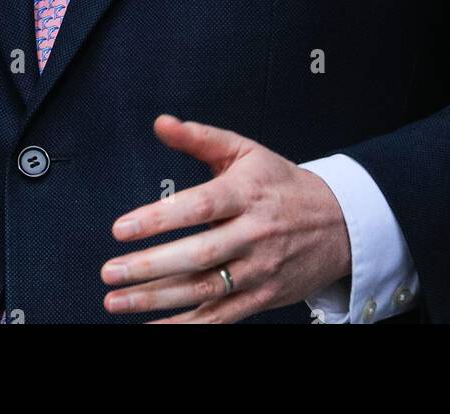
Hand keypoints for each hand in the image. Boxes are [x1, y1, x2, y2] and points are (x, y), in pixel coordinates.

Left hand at [101, 114, 351, 322]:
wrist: (339, 222)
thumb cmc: (281, 183)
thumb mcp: (244, 151)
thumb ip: (199, 138)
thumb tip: (161, 122)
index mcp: (246, 194)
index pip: (199, 207)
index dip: (158, 219)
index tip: (121, 228)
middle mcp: (254, 234)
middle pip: (199, 255)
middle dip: (150, 266)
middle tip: (110, 271)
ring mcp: (259, 270)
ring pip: (204, 289)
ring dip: (157, 299)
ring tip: (117, 300)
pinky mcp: (263, 297)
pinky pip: (220, 317)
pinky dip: (186, 325)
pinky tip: (153, 326)